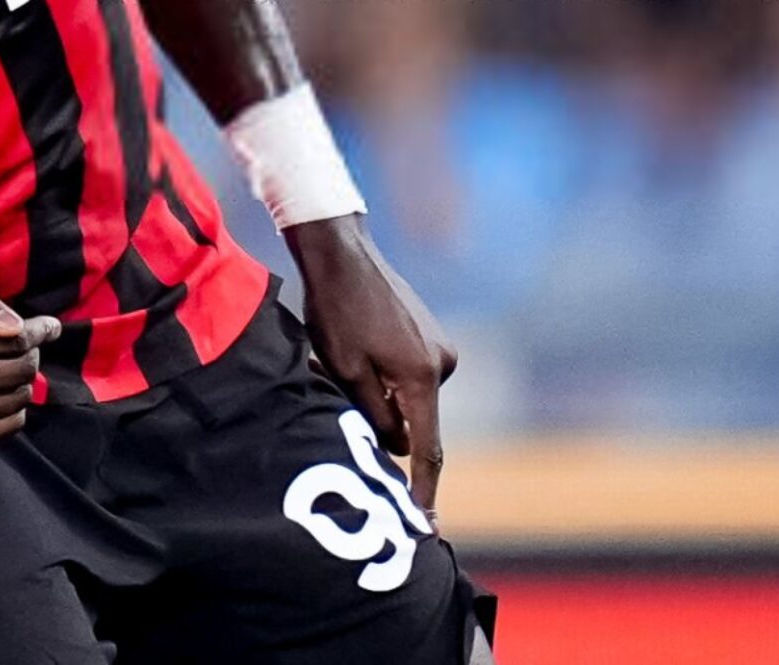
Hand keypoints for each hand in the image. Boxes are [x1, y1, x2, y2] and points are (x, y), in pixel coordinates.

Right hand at [0, 278, 61, 450]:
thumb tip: (20, 328)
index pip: (4, 340)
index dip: (35, 332)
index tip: (47, 327)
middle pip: (11, 372)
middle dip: (30, 356)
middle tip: (27, 348)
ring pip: (12, 402)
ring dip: (23, 383)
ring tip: (12, 369)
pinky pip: (2, 429)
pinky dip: (14, 411)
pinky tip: (3, 394)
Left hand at [285, 214, 455, 519]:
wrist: (341, 253)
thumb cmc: (335, 311)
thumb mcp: (343, 371)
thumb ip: (374, 416)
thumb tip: (397, 446)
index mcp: (422, 378)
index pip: (427, 450)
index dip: (424, 490)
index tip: (426, 525)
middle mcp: (442, 364)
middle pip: (415, 422)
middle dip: (382, 424)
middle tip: (336, 391)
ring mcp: (439, 347)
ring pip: (407, 398)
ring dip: (377, 395)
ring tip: (336, 362)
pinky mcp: (429, 335)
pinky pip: (407, 375)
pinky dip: (383, 376)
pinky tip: (352, 349)